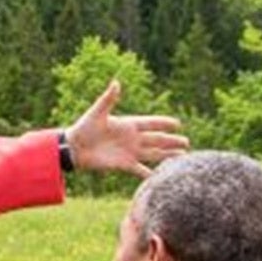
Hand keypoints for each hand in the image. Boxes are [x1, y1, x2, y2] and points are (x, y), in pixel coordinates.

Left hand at [64, 81, 188, 176]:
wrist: (75, 148)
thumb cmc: (84, 128)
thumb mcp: (97, 112)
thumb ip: (108, 99)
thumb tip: (116, 83)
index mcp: (128, 124)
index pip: (150, 123)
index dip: (163, 123)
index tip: (177, 123)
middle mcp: (132, 139)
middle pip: (156, 140)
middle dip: (171, 141)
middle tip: (186, 142)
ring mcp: (129, 153)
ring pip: (153, 154)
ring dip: (167, 155)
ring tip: (182, 156)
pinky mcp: (124, 165)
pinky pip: (140, 170)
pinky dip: (150, 174)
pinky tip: (160, 177)